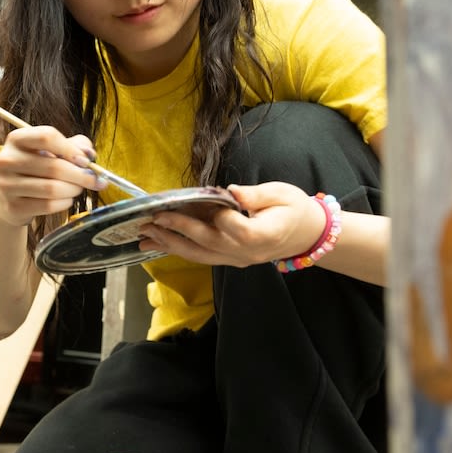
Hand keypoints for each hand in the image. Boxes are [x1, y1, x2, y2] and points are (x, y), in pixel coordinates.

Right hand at [0, 126, 106, 227]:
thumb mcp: (51, 150)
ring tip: (78, 188)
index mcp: (16, 139)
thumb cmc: (35, 169)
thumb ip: (74, 146)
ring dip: (73, 190)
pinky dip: (64, 203)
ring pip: (52, 188)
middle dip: (81, 175)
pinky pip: (48, 205)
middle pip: (54, 166)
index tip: (86, 160)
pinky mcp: (13, 206)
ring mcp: (7, 185)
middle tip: (93, 180)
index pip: (47, 137)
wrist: (9, 198)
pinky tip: (66, 200)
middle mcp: (7, 160)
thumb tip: (89, 155)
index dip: (71, 149)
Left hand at [137, 181, 326, 266]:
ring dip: (170, 244)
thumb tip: (231, 192)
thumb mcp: (282, 194)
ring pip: (199, 254)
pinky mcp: (229, 260)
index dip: (221, 218)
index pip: (236, 229)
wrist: (306, 235)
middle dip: (178, 230)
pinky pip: (201, 256)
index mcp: (265, 234)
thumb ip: (256, 195)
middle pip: (209, 243)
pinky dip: (178, 249)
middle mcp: (248, 252)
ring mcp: (237, 259)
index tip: (210, 202)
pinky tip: (159, 242)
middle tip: (152, 219)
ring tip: (145, 236)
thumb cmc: (295, 209)